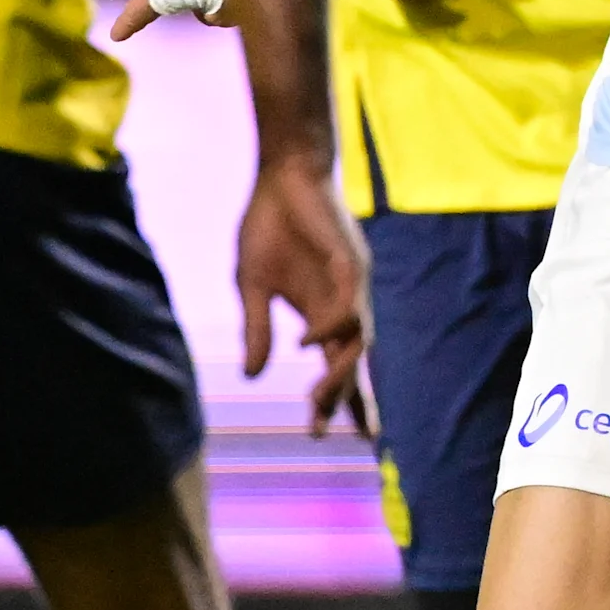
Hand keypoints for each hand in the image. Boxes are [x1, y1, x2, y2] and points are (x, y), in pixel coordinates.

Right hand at [236, 155, 371, 434]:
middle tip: (318, 427)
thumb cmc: (269, 227)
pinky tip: (305, 343)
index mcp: (321, 314)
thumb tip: (252, 376)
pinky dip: (328, 328)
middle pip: (353, 362)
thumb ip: (257, 330)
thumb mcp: (252, 285)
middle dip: (340, 399)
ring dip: (338, 372)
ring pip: (357, 341)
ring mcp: (352, 286)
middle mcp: (344, 305)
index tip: (319, 434)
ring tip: (316, 399)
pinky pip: (348, 307)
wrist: (282, 175)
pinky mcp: (352, 264)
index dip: (336, 400)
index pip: (337, 365)